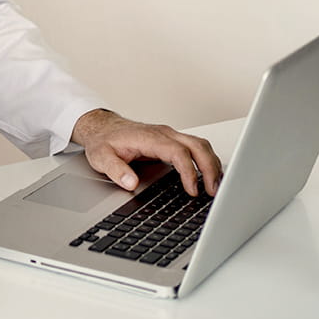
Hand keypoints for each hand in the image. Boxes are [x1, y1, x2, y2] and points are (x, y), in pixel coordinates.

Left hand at [71, 109, 221, 196]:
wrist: (102, 127)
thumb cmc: (104, 141)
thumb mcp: (101, 157)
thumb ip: (116, 170)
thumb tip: (130, 183)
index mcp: (150, 137)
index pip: (178, 152)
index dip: (189, 172)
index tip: (192, 190)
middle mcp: (164, 134)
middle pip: (197, 146)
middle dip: (210, 168)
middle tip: (214, 192)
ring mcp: (169, 135)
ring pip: (200, 145)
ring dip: (212, 164)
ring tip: (216, 187)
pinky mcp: (171, 140)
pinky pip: (196, 147)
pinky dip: (206, 160)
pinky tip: (209, 175)